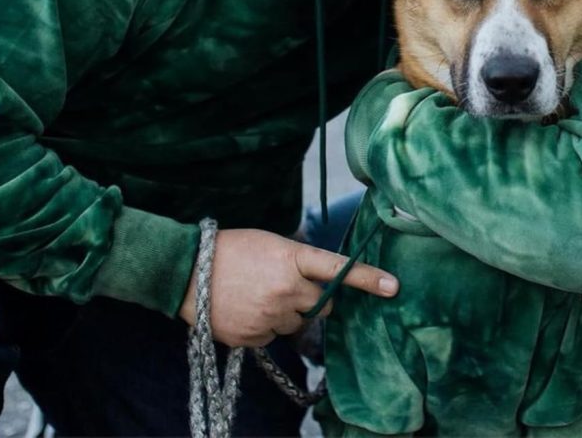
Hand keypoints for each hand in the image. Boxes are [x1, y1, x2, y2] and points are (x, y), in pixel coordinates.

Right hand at [177, 228, 398, 347]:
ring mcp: (270, 316)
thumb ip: (298, 262)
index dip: (367, 278)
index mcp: (292, 258)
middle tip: (288, 285)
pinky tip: (245, 309)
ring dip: (286, 313)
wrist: (188, 271)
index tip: (393, 286)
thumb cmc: (233, 249)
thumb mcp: (271, 243)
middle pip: (322, 304)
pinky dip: (264, 327)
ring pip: (297, 323)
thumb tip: (317, 282)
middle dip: (313, 298)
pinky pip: (272, 338)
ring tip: (258, 294)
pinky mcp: (253, 337)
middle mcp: (286, 288)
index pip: (338, 268)